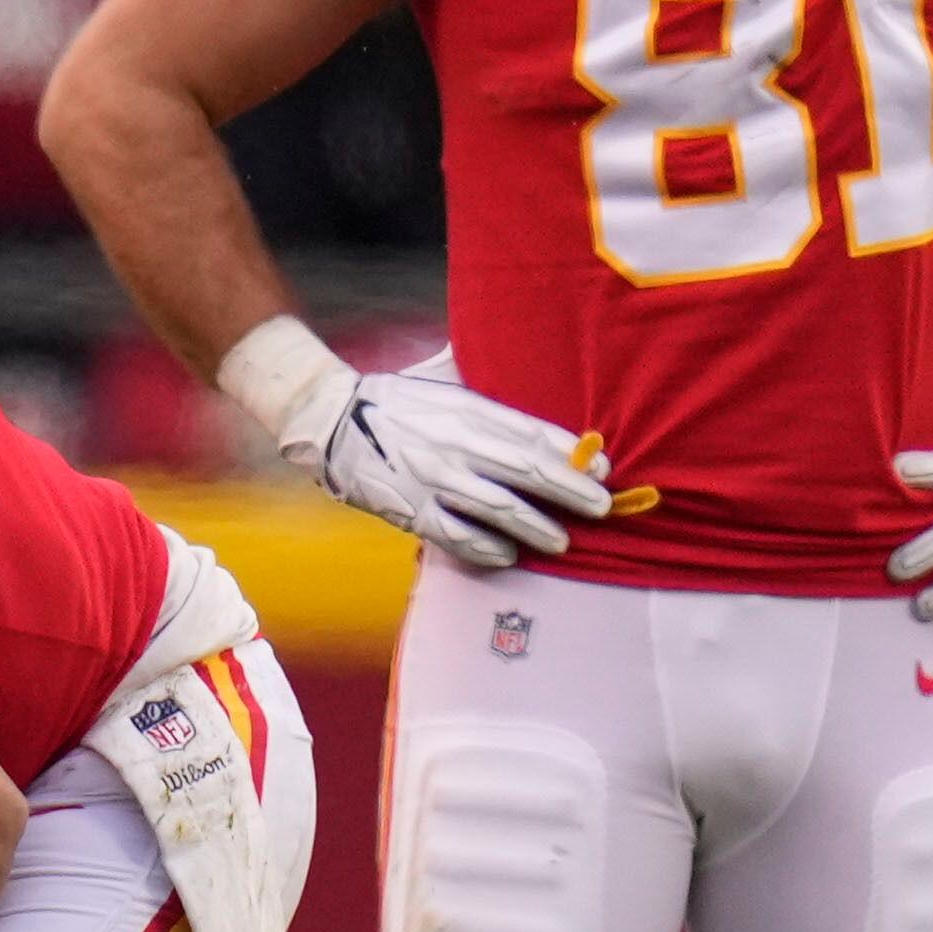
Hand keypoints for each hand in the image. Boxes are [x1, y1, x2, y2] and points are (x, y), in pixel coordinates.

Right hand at [294, 356, 612, 569]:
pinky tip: (507, 555)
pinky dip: (485, 548)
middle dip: (571, 492)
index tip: (604, 468)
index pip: (534, 433)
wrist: (328, 419)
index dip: (573, 455)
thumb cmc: (392, 398)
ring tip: (562, 541)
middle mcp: (456, 444)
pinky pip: (457, 536)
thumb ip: (483, 383)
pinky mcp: (411, 509)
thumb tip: (531, 377)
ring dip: (536, 527)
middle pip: (527, 472)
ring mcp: (434, 479)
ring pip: (499, 509)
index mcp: (468, 408)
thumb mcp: (441, 376)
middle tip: (602, 508)